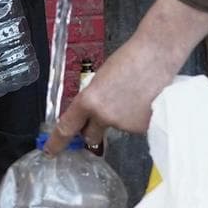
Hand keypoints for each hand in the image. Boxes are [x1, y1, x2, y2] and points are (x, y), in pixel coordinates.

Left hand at [51, 0, 207, 150]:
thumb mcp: (101, 79)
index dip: (57, 142)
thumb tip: (92, 113)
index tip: (50, 152)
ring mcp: (124, 124)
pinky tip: (145, 101)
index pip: (67, 127)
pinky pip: (134, 127)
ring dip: (121, 119)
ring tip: (134, 96)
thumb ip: (93, 99)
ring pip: (117, 129)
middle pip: (91, 136)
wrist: (157, 56)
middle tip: (103, 117)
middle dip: (93, 132)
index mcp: (89, 101)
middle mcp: (104, 116)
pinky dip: (138, 118)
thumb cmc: (129, 59)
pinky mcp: (143, 127)